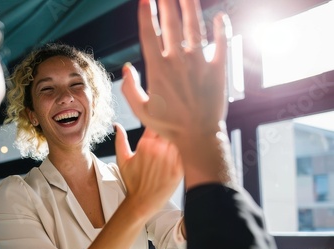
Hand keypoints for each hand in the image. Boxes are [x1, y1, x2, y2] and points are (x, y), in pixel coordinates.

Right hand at [115, 123, 182, 217]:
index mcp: (145, 144)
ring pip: (181, 139)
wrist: (142, 202)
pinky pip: (187, 153)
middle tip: (178, 124)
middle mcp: (158, 149)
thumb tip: (117, 125)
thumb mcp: (122, 160)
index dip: (162, 118)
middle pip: (171, 128)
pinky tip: (190, 148)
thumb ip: (120, 140)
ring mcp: (169, 159)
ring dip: (183, 136)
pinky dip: (189, 149)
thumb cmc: (133, 181)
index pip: (157, 122)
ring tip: (186, 134)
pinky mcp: (179, 169)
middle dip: (174, 126)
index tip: (165, 118)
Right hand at [122, 0, 230, 144]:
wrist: (198, 136)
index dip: (145, 14)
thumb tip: (126, 68)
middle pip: (171, 24)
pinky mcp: (218, 68)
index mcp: (158, 69)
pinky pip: (221, 43)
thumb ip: (130, 89)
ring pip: (194, 27)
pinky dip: (222, 29)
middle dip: (166, 3)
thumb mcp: (141, 111)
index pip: (148, 34)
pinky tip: (220, 16)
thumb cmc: (169, 126)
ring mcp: (199, 63)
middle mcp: (178, 61)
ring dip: (190, 7)